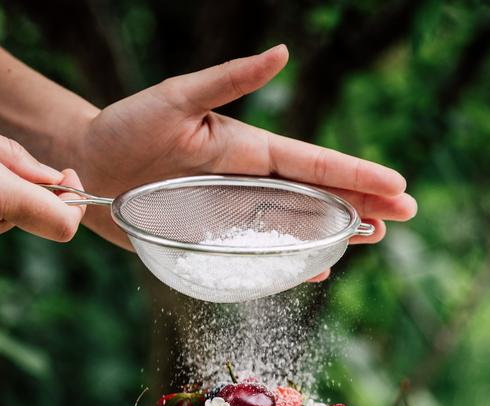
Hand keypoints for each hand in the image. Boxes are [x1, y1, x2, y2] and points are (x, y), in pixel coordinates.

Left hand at [70, 45, 416, 259]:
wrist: (86, 164)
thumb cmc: (124, 127)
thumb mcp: (176, 98)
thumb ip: (229, 79)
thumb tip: (282, 52)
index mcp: (247, 148)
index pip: (314, 162)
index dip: (357, 175)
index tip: (397, 186)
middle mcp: (248, 181)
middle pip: (318, 195)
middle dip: (362, 203)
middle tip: (404, 216)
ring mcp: (233, 211)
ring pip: (298, 224)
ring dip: (337, 231)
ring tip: (374, 238)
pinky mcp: (213, 236)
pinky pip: (262, 252)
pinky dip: (292, 260)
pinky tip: (317, 269)